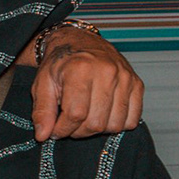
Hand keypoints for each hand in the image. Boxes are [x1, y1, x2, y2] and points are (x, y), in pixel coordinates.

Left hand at [28, 27, 143, 141]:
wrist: (81, 43)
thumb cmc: (61, 65)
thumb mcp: (42, 84)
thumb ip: (42, 111)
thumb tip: (42, 135)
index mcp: (80, 69)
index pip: (75, 114)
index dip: (63, 129)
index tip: (56, 130)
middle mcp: (106, 71)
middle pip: (96, 123)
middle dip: (78, 131)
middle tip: (70, 123)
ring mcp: (125, 77)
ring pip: (114, 125)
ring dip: (97, 129)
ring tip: (85, 117)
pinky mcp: (137, 84)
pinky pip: (132, 120)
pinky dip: (117, 124)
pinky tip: (102, 114)